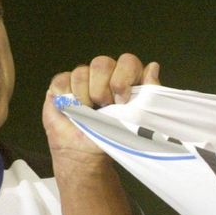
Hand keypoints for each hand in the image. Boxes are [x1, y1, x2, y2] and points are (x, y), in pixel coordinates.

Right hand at [42, 54, 159, 161]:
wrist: (87, 153)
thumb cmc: (115, 136)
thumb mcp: (138, 117)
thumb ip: (148, 92)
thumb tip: (153, 67)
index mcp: (127, 79)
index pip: (127, 61)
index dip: (123, 79)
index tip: (122, 101)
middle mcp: (105, 74)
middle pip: (102, 63)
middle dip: (102, 90)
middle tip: (104, 108)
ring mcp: (83, 78)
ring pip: (81, 71)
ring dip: (85, 97)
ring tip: (89, 114)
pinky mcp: (62, 85)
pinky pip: (62, 81)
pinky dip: (67, 98)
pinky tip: (73, 110)